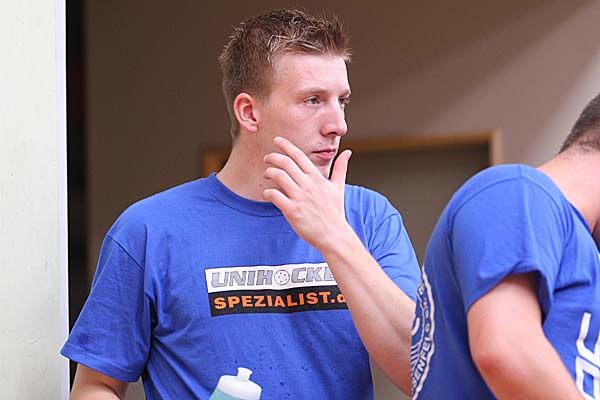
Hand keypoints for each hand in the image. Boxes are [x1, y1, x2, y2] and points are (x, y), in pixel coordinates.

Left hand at [263, 136, 351, 250]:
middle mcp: (308, 185)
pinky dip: (267, 191)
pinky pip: (274, 195)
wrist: (333, 235)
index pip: (299, 155)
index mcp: (317, 178)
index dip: (286, 145)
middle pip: (285, 162)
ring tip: (266, 174)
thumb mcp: (339, 187)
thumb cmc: (335, 212)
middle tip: (267, 158)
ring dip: (268, 172)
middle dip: (272, 157)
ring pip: (278, 176)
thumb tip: (348, 152)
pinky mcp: (292, 210)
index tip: (277, 140)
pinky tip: (267, 193)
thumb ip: (340, 168)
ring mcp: (299, 197)